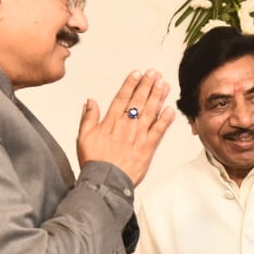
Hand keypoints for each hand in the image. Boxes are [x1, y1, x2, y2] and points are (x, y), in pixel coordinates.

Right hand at [76, 70, 174, 185]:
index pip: (122, 98)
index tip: (137, 73)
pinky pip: (159, 130)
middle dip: (147, 85)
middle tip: (154, 73)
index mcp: (111, 122)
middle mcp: (126, 125)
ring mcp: (138, 135)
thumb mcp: (83, 137)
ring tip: (163, 84)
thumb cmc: (94, 162)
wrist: (105, 180)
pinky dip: (165, 119)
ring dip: (158, 96)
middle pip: (138, 100)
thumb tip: (90, 101)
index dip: (131, 84)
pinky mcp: (148, 147)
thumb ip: (88, 117)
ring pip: (150, 111)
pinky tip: (170, 109)